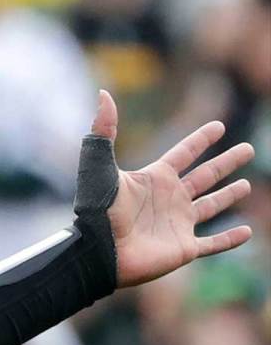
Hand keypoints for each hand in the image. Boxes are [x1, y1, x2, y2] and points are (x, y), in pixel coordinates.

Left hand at [93, 91, 255, 286]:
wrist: (98, 250)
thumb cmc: (97, 209)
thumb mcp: (99, 165)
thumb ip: (104, 131)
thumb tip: (103, 94)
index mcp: (154, 178)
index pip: (184, 153)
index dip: (200, 140)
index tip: (218, 126)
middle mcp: (169, 199)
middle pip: (205, 176)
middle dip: (225, 163)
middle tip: (247, 149)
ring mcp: (178, 224)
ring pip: (211, 206)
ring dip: (228, 196)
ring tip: (247, 185)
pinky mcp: (183, 248)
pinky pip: (213, 243)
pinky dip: (230, 239)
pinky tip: (246, 232)